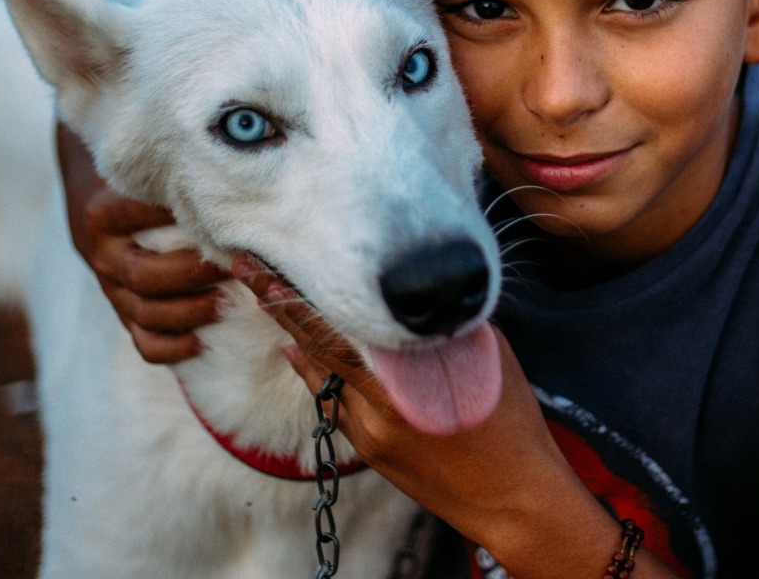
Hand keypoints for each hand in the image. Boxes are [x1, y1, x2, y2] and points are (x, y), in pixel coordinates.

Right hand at [57, 122, 229, 362]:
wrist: (93, 200)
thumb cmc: (136, 182)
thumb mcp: (142, 174)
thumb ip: (173, 178)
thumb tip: (232, 178)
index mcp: (102, 216)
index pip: (134, 218)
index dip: (173, 218)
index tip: (217, 217)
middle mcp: (102, 254)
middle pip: (144, 275)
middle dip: (193, 275)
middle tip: (234, 266)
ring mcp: (109, 287)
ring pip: (144, 312)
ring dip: (189, 312)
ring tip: (227, 303)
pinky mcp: (121, 310)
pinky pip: (141, 342)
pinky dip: (170, 348)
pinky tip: (200, 342)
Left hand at [231, 255, 678, 578]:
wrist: (513, 497)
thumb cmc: (510, 418)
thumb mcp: (484, 355)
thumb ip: (442, 325)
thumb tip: (410, 293)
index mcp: (408, 375)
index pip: (340, 323)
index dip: (300, 292)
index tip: (270, 261)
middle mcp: (379, 404)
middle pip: (317, 343)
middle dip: (281, 304)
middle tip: (245, 266)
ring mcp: (369, 431)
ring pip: (320, 372)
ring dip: (295, 334)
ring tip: (265, 296)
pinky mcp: (368, 450)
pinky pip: (332, 400)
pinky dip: (316, 370)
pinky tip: (297, 347)